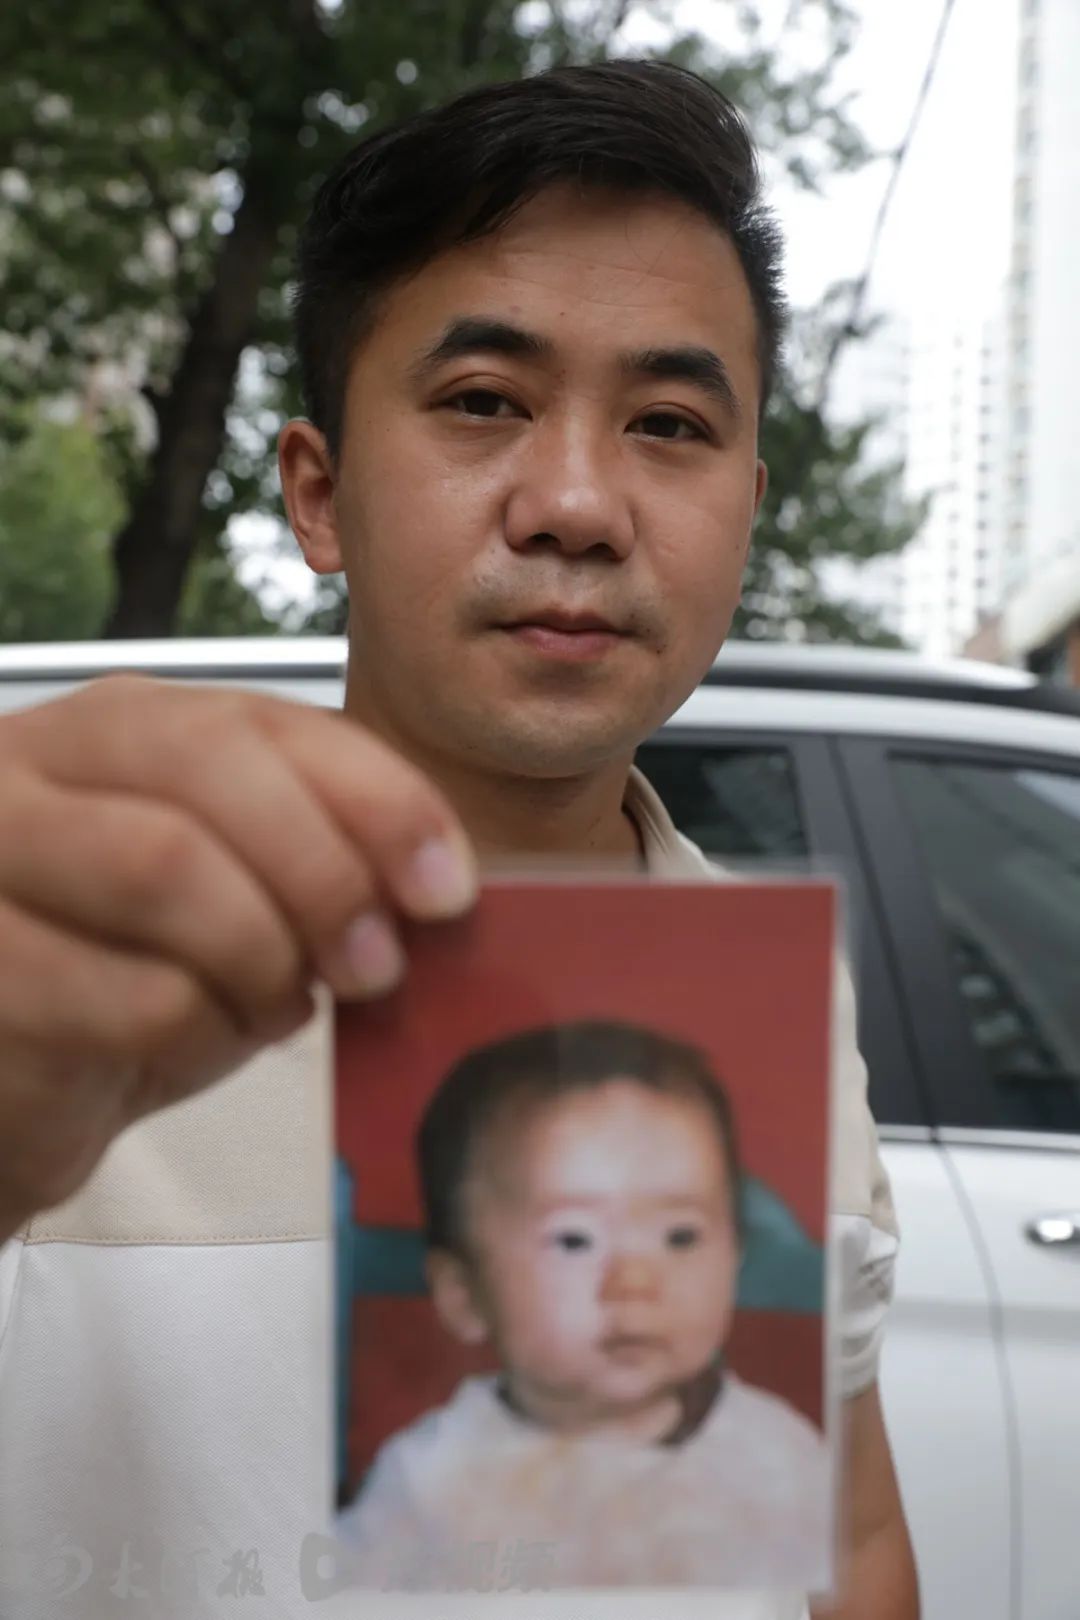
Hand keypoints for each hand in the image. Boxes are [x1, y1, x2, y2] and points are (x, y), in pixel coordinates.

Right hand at [0, 676, 476, 1240]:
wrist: (12, 1090)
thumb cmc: (128, 984)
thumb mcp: (233, 903)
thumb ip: (314, 863)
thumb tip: (436, 883)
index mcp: (116, 727)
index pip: (263, 720)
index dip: (375, 796)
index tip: (446, 887)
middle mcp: (30, 761)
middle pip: (208, 767)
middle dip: (322, 870)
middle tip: (377, 964)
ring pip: (163, 864)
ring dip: (261, 954)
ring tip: (279, 1006)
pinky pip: (127, 991)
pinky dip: (201, 1033)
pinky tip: (197, 1041)